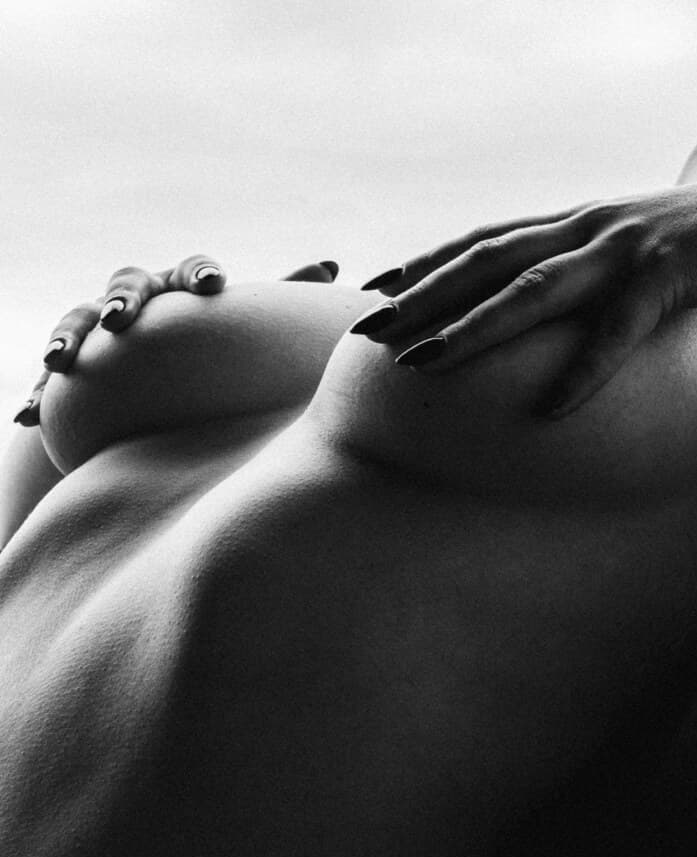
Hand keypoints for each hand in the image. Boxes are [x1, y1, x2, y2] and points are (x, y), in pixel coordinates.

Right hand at [13, 257, 338, 427]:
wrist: (156, 397)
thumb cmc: (210, 357)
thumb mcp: (244, 332)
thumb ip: (280, 301)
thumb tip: (333, 267)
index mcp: (185, 291)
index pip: (192, 270)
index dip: (199, 273)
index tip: (214, 287)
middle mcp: (140, 305)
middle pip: (127, 285)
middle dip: (124, 298)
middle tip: (126, 316)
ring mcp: (101, 337)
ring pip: (76, 324)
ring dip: (68, 338)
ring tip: (62, 359)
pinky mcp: (73, 379)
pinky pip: (48, 385)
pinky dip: (37, 397)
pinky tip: (27, 416)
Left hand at [351, 170, 696, 415]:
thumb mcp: (636, 247)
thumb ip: (592, 262)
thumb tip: (559, 289)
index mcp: (575, 219)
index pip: (483, 239)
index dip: (426, 263)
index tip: (375, 290)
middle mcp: (587, 226)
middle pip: (486, 261)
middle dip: (421, 297)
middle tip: (366, 331)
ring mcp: (625, 248)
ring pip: (532, 289)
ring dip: (473, 329)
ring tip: (422, 366)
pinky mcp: (670, 275)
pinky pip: (617, 333)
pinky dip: (582, 373)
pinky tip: (546, 413)